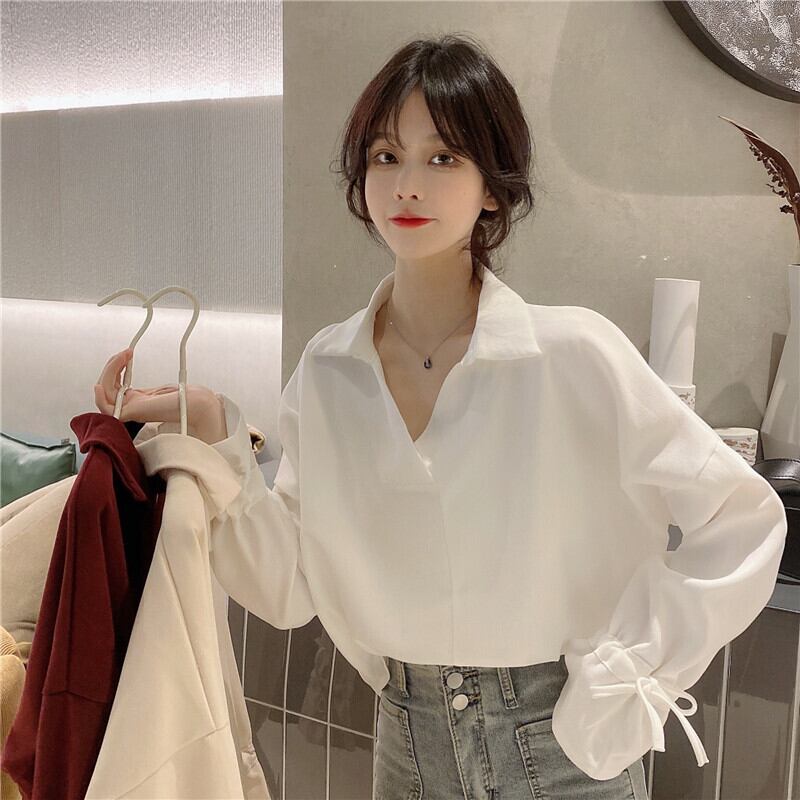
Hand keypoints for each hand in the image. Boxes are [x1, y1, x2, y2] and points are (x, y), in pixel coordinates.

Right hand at [93, 348, 227, 443]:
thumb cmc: (184, 397)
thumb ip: (142, 385)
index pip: (114, 386)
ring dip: (109, 371)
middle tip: (126, 352)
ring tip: (123, 356)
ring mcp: (130, 410)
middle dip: (112, 366)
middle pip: (106, 388)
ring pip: (105, 393)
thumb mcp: (158, 388)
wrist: (196, 404)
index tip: (127, 353)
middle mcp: (131, 406)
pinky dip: (100, 396)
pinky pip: (105, 408)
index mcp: (137, 400)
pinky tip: (102, 384)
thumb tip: (128, 366)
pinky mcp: (131, 414)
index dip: (115, 368)